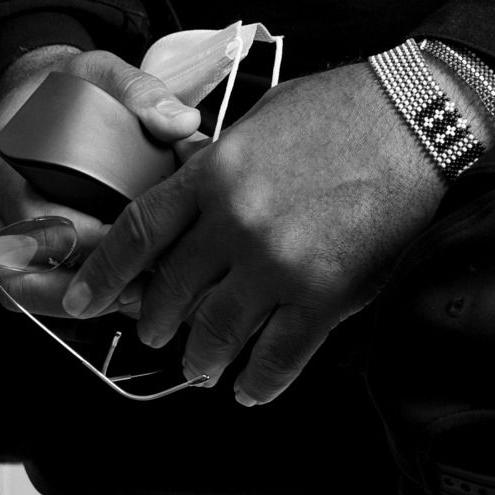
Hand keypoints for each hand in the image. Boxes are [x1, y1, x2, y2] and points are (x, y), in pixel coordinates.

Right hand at [0, 45, 201, 316]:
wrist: (31, 91)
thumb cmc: (63, 87)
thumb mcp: (101, 72)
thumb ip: (139, 92)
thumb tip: (181, 124)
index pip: (31, 216)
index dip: (83, 238)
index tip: (132, 240)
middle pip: (19, 269)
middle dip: (81, 282)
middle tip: (138, 280)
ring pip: (18, 291)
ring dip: (71, 301)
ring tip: (128, 294)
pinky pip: (22, 291)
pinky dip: (60, 300)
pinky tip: (107, 293)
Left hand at [60, 62, 449, 404]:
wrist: (412, 116)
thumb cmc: (342, 107)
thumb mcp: (261, 118)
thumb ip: (221, 164)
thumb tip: (193, 197)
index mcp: (216, 170)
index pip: (139, 232)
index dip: (104, 273)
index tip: (83, 299)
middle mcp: (236, 221)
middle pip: (171, 293)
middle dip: (156, 322)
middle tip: (155, 333)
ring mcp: (278, 263)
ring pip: (215, 336)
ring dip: (201, 361)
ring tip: (200, 368)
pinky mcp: (323, 295)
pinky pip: (276, 360)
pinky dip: (257, 383)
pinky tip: (250, 387)